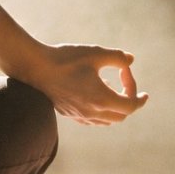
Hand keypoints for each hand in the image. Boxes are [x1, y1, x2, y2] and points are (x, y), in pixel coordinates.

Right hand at [25, 44, 148, 125]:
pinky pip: (92, 120)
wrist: (35, 66)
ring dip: (115, 106)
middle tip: (126, 81)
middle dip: (128, 100)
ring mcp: (79, 115)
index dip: (139, 97)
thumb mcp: (96, 53)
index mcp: (102, 99)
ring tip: (110, 85)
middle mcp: (92, 112)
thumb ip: (118, 57)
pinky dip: (101, 111)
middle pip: (120, 116)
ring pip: (106, 120)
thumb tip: (130, 60)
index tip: (139, 85)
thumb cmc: (66, 58)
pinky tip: (95, 92)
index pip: (130, 106)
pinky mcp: (68, 113)